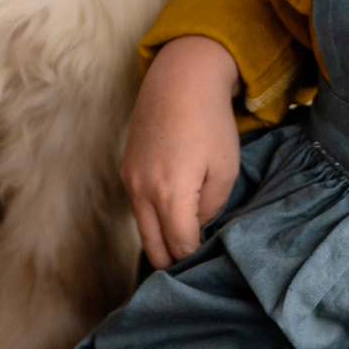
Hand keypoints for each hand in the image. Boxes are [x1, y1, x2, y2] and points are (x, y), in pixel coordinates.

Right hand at [123, 35, 243, 271]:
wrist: (180, 80)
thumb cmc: (210, 123)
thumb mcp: (223, 170)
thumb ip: (210, 209)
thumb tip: (196, 228)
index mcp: (170, 195)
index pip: (180, 247)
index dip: (196, 260)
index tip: (211, 266)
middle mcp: (141, 192)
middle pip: (153, 249)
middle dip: (174, 262)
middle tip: (197, 269)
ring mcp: (129, 181)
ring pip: (143, 231)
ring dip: (162, 242)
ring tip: (186, 247)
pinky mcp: (125, 170)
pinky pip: (138, 209)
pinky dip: (154, 221)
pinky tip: (173, 220)